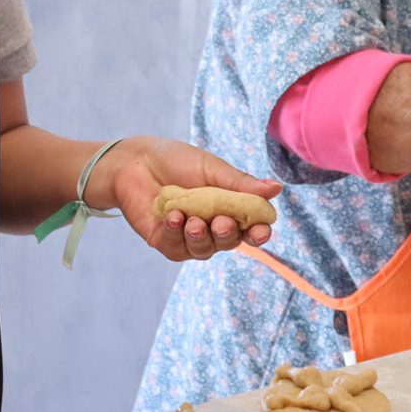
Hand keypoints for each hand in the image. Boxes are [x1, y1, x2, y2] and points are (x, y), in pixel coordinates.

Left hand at [84, 136, 280, 260]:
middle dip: (227, 235)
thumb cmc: (175, 161)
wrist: (134, 161)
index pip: (250, 228)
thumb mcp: (211, 168)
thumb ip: (240, 183)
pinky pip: (176, 247)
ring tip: (192, 219)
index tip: (261, 231)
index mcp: (229, 208)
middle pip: (229, 242)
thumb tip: (276, 188)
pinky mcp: (164, 241)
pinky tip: (172, 216)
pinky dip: (175, 233)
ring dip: (200, 236)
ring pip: (204, 249)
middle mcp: (211, 226)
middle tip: (221, 221)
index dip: (258, 233)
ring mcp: (188, 236)